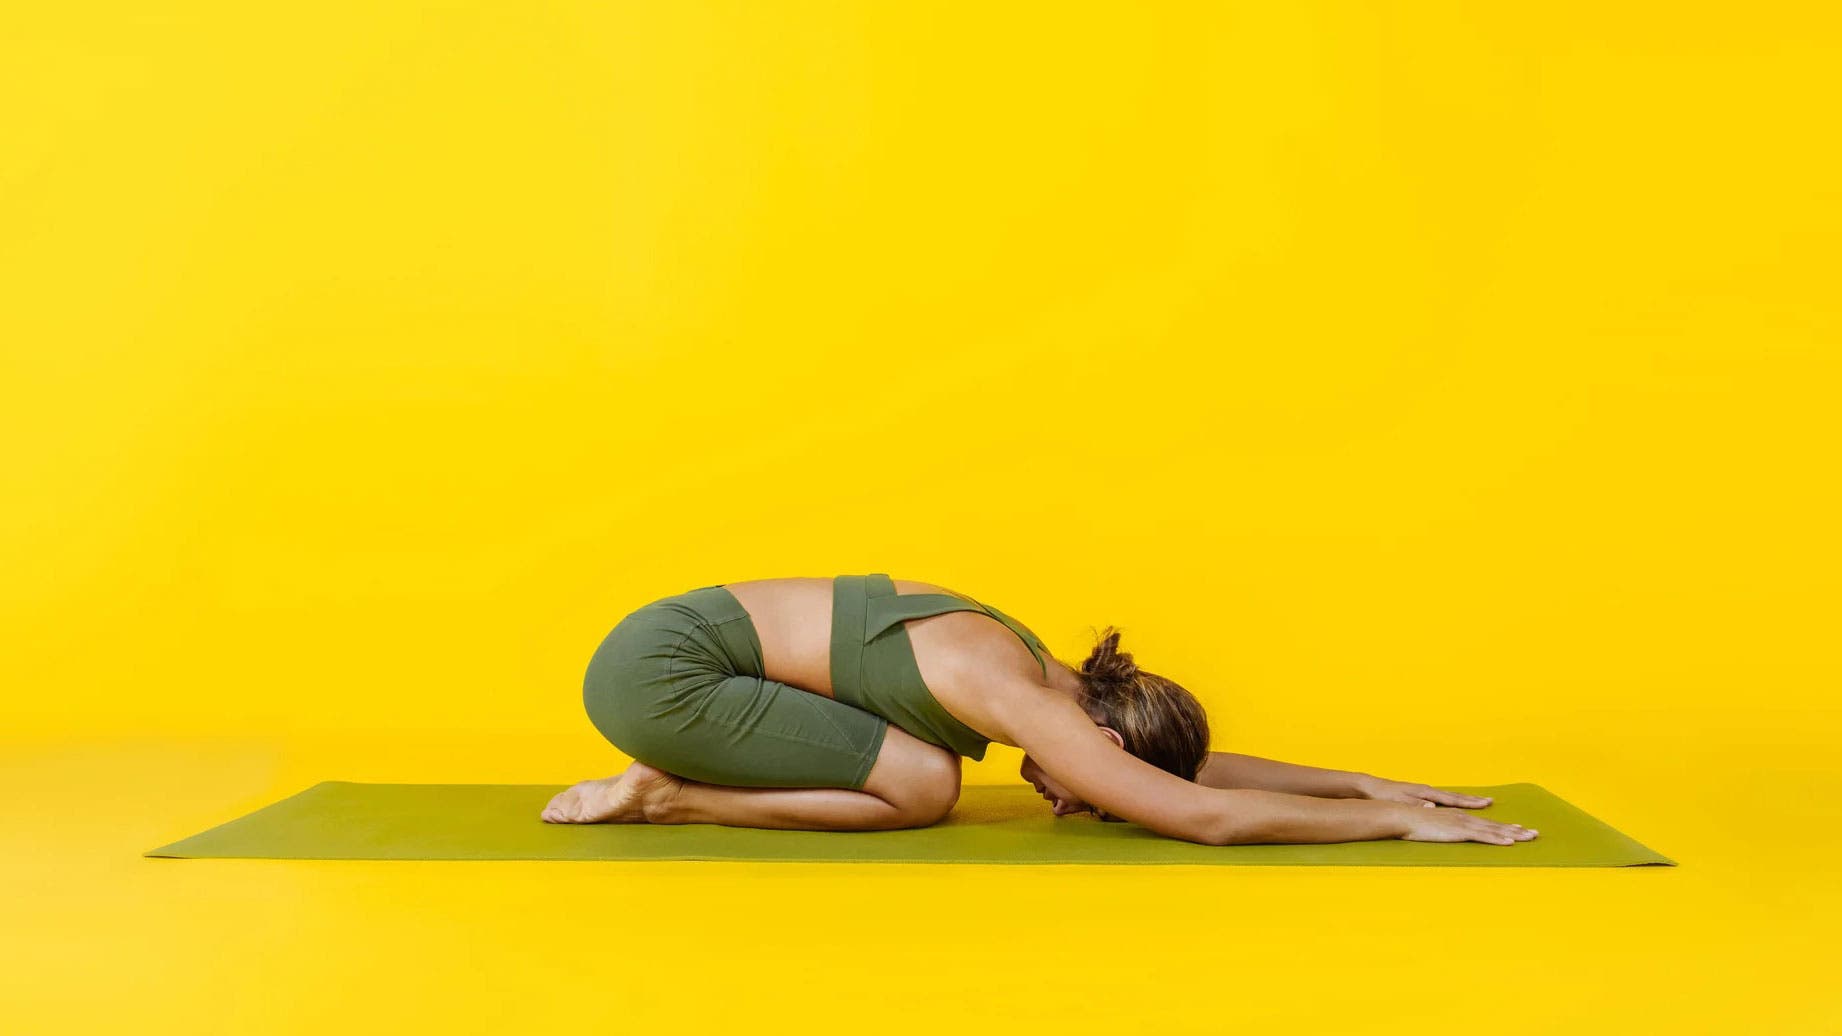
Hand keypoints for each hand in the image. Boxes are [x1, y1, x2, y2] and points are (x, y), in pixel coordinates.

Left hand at [1353, 774, 1493, 809]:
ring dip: (1469, 801)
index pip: (1453, 799)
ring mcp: (1426, 794)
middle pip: (1457, 797)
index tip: (1487, 803)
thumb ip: (1417, 805)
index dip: (1470, 802)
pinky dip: (1457, 802)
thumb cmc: (1384, 796)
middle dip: (1476, 801)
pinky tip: (1462, 804)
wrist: (1369, 787)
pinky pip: (1445, 800)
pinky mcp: (1421, 796)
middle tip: (1492, 802)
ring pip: (1453, 798)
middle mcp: (1429, 792)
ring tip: (1484, 802)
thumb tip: (1434, 806)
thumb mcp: (1399, 802)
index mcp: (1426, 793)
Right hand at [1395, 802, 1538, 845]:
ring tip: (1531, 837)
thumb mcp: (1428, 826)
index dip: (1502, 827)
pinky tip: (1510, 841)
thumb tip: (1442, 830)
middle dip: (1516, 830)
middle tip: (1534, 834)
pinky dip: (1498, 838)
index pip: (1484, 824)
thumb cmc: (1410, 822)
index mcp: (1457, 818)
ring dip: (1514, 834)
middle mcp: (1464, 819)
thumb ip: (1438, 827)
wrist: (1401, 816)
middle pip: (1495, 825)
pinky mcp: (1459, 831)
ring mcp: (1463, 824)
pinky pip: (1483, 836)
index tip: (1517, 829)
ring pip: (1494, 830)